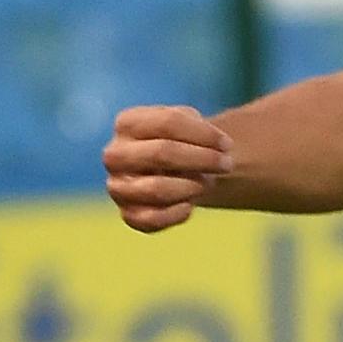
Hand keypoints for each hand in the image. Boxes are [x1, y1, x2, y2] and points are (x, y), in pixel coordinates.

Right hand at [104, 104, 231, 232]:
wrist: (170, 169)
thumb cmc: (181, 141)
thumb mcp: (189, 123)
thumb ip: (196, 129)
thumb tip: (211, 150)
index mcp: (126, 123)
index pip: (167, 122)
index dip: (204, 134)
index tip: (227, 144)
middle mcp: (115, 155)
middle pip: (161, 153)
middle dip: (201, 159)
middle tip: (227, 164)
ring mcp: (117, 187)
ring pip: (157, 189)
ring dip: (191, 186)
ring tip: (208, 182)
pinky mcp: (127, 215)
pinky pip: (153, 219)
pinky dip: (177, 213)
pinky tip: (189, 205)